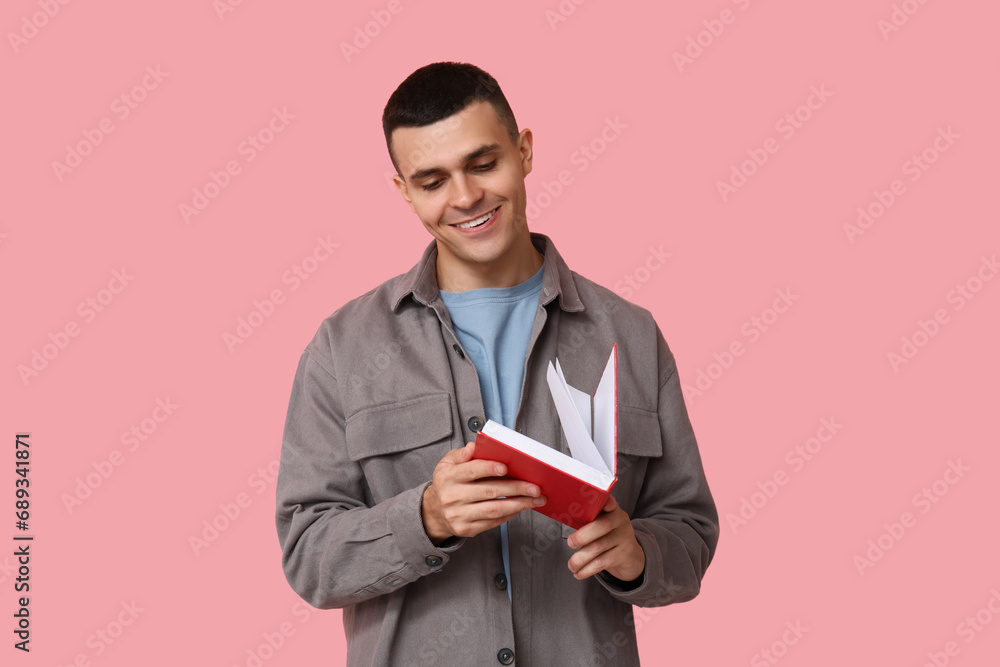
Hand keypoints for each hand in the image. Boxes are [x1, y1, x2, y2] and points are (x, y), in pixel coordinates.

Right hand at [421, 442, 546, 543]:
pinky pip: (492, 522)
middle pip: (489, 491)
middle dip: (516, 489)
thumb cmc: (447, 483)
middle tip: (535, 487)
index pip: (471, 471)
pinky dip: (510, 514)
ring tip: (535, 499)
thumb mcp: (447, 464)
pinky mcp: (466, 529)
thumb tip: (474, 446)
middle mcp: (453, 497)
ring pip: (494, 509)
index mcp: (448, 477)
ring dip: (519, 504)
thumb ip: (461, 454)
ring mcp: (459, 515)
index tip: (507, 467)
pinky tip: (521, 507)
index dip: (489, 468)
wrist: (434, 512)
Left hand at [566, 495, 644, 581]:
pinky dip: (587, 569)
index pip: (609, 502)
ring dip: (580, 558)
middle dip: (582, 536)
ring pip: (599, 547)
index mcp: (612, 510)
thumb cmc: (608, 536)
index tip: (604, 501)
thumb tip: (563, 517)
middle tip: (570, 543)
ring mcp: (624, 538)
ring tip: (571, 565)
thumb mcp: (601, 523)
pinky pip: (602, 562)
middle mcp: (620, 521)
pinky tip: (578, 573)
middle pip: (602, 526)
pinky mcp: (624, 555)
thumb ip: (588, 519)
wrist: (631, 556)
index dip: (607, 501)